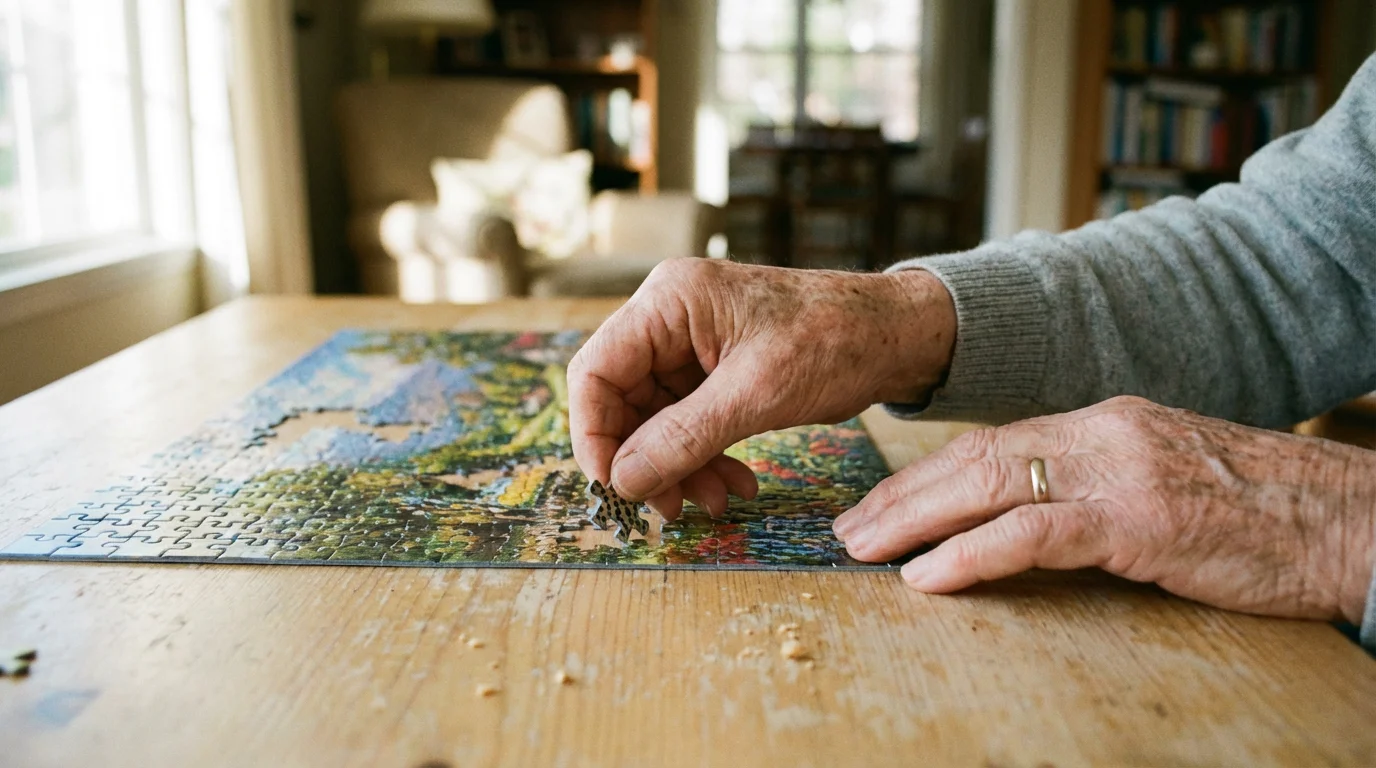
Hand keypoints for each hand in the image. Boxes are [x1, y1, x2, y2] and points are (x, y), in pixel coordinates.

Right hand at [568, 258, 955, 519]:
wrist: (896, 334)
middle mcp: (670, 317)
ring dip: (679, 466)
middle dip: (645, 459)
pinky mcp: (715, 369)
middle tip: (670, 507)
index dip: (595, 435)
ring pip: (655, 419)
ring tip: (716, 501)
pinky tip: (734, 483)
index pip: (595, 371)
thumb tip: (624, 480)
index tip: (616, 486)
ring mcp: (691, 344)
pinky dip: (704, 457)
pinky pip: (688, 422)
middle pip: (621, 401)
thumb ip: (683, 437)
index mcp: (669, 301)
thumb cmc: (835, 340)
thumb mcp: (756, 394)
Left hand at [834, 396, 1375, 622]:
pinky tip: (928, 576)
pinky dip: (971, 554)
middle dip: (903, 495)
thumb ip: (1096, 487)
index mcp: (1104, 422)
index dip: (928, 475)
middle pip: (974, 457)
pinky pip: (1033, 532)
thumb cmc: (1261, 513)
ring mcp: (1119, 470)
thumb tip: (1028, 520)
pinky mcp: (1138, 518)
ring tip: (864, 550)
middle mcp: (1102, 432)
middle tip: (847, 530)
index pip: (993, 442)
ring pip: (989, 484)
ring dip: (915, 520)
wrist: (1348, 520)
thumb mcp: (1164, 482)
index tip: (882, 505)